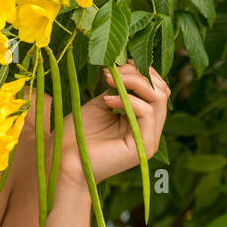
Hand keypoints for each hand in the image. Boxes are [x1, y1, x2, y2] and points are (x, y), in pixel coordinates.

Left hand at [59, 59, 169, 186]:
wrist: (64, 161)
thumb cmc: (77, 134)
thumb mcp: (100, 104)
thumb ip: (117, 89)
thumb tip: (125, 70)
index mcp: (141, 119)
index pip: (156, 89)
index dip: (141, 72)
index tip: (116, 65)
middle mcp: (148, 129)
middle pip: (162, 92)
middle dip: (139, 75)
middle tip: (113, 72)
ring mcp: (148, 139)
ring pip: (158, 100)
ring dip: (134, 83)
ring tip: (109, 81)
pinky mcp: (143, 147)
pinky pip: (147, 114)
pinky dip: (129, 101)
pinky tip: (107, 100)